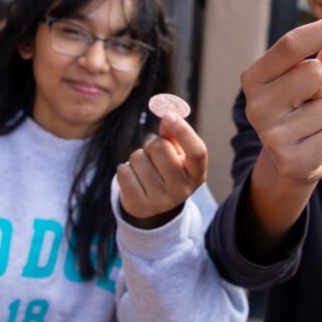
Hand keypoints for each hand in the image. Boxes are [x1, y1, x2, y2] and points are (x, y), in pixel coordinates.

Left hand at [117, 112, 207, 228]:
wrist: (153, 205)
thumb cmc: (167, 170)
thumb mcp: (176, 154)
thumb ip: (172, 135)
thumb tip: (166, 114)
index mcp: (197, 174)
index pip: (197, 152)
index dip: (183, 131)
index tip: (168, 115)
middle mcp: (182, 190)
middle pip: (160, 149)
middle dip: (152, 143)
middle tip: (153, 152)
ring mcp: (161, 201)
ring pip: (138, 158)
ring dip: (137, 158)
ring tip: (144, 168)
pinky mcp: (140, 206)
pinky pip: (123, 172)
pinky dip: (125, 169)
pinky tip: (134, 178)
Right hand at [238, 18, 321, 258]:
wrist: (290, 159)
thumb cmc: (303, 106)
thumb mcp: (315, 77)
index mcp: (254, 77)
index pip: (291, 43)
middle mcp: (256, 106)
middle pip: (315, 73)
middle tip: (313, 101)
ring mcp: (270, 136)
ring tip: (314, 123)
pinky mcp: (290, 162)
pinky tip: (316, 144)